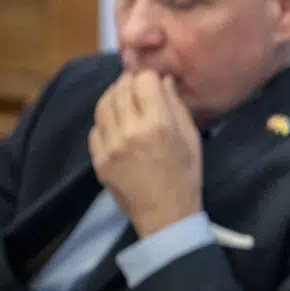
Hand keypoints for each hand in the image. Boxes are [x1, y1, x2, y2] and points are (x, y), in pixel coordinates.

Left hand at [90, 70, 202, 237]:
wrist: (166, 214)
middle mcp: (131, 131)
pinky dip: (105, 120)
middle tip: (138, 86)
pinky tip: (117, 125)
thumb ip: (177, 107)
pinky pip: (95, 129)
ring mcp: (111, 146)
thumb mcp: (191, 139)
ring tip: (123, 99)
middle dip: (129, 82)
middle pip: (120, 89)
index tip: (154, 81)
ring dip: (113, 96)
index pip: (144, 82)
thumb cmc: (186, 176)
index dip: (149, 77)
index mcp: (159, 125)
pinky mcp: (99, 159)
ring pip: (103, 105)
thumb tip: (164, 81)